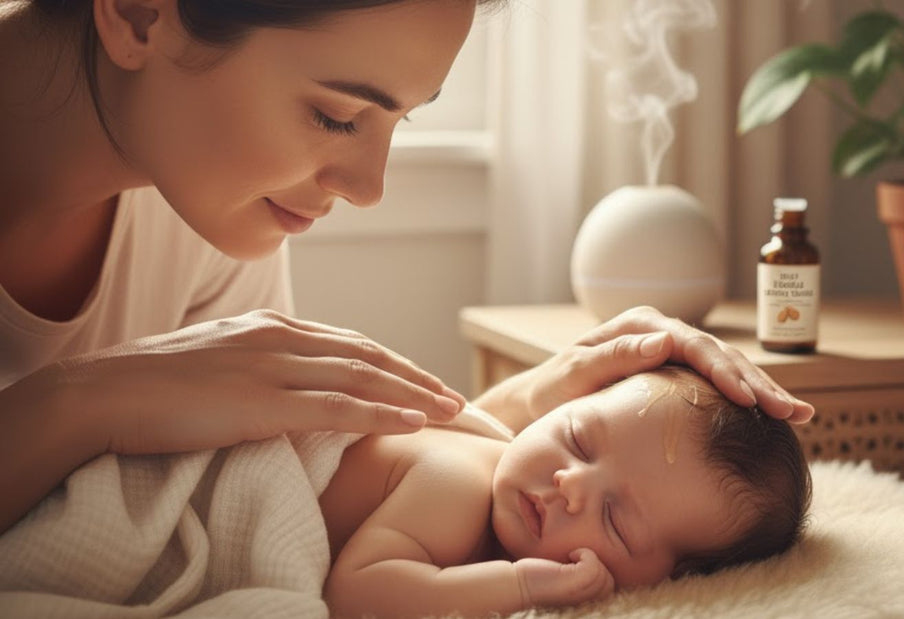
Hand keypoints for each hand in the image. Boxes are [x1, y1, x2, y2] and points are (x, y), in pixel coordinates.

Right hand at [50, 310, 464, 454]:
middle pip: (368, 354)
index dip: (392, 362)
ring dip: (413, 393)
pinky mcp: (261, 400)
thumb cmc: (152, 383)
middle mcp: (280, 337)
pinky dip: (381, 413)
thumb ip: (258, 365)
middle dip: (415, 375)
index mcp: (270, 325)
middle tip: (453, 396)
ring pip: (362, 376)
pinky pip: (337, 406)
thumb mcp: (217, 362)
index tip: (422, 380)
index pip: (349, 342)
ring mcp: (272, 365)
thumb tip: (284, 386)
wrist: (100, 392)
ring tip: (449, 409)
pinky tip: (412, 422)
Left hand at [516, 548, 614, 608]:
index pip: (609, 590)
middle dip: (597, 568)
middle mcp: (586, 604)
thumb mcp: (568, 580)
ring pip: (606, 575)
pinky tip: (569, 556)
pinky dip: (586, 554)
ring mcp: (582, 595)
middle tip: (575, 562)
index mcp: (586, 605)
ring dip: (592, 560)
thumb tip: (601, 558)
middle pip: (610, 583)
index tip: (579, 568)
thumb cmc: (542, 581)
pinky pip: (595, 565)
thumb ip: (585, 577)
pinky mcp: (576, 583)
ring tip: (571, 558)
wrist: (519, 585)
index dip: (600, 574)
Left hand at [524, 306, 812, 424]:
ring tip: (800, 415)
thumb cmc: (551, 392)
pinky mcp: (677, 376)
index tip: (747, 397)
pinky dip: (749, 400)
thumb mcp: (574, 375)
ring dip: (764, 392)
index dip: (723, 370)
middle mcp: (661, 333)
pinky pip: (719, 385)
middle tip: (791, 412)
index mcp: (639, 326)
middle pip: (719, 355)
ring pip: (727, 370)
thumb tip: (664, 340)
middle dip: (758, 384)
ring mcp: (672, 353)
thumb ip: (614, 356)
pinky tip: (777, 416)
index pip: (692, 344)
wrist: (538, 405)